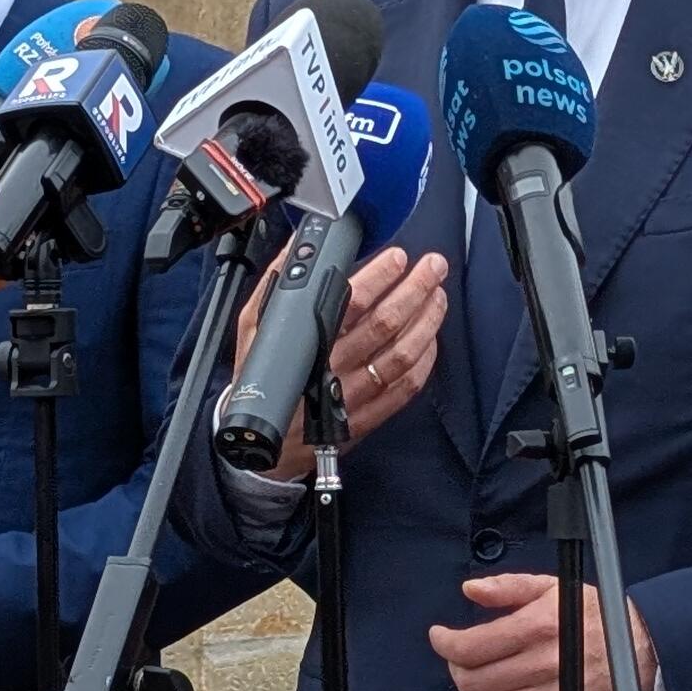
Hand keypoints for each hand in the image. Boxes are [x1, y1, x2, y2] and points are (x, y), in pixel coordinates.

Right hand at [234, 248, 449, 480]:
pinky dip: (425, 361)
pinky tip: (431, 338)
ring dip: (426, 321)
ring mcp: (353, 395)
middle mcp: (333, 368)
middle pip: (385, 324)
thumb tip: (297, 248)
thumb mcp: (254, 328)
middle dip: (415, 289)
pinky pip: (405, 388)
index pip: (349, 303)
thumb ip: (275, 286)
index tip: (397, 257)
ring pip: (402, 354)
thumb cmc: (258, 378)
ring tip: (437, 295)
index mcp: (306, 342)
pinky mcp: (366, 417)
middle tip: (433, 266)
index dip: (378, 277)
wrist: (259, 442)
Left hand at [429, 571, 654, 690]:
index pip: (471, 648)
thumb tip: (470, 590)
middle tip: (463, 660)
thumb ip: (507, 587)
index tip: (441, 637)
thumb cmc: (593, 615)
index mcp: (539, 626)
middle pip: (475, 683)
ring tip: (483, 682)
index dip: (446, 644)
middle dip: (459, 670)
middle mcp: (547, 665)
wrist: (644, 649)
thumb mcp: (551, 588)